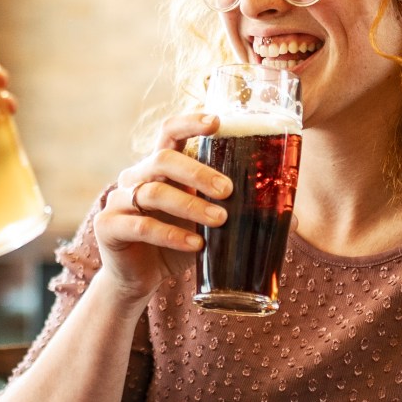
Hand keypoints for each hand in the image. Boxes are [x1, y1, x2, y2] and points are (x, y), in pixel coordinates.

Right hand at [91, 112, 228, 305]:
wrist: (137, 280)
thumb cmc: (175, 244)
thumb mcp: (206, 225)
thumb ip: (237, 215)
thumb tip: (293, 219)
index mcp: (157, 167)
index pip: (169, 133)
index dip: (190, 123)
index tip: (218, 122)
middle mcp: (135, 177)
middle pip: (163, 159)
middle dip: (198, 172)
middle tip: (228, 190)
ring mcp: (118, 200)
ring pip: (154, 192)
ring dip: (190, 206)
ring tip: (220, 220)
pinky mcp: (108, 227)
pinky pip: (142, 226)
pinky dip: (171, 235)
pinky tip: (195, 245)